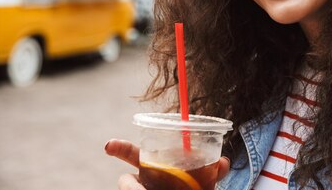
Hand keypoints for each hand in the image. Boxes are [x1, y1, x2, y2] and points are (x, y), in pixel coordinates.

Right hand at [105, 139, 230, 189]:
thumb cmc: (194, 187)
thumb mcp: (205, 178)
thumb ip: (214, 171)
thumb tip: (224, 162)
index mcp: (155, 167)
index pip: (133, 155)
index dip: (119, 148)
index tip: (108, 146)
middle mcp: (144, 181)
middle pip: (127, 181)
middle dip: (128, 185)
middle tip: (134, 186)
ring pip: (135, 189)